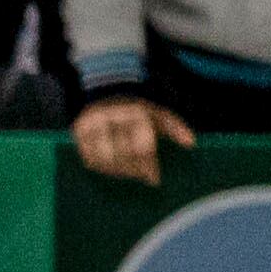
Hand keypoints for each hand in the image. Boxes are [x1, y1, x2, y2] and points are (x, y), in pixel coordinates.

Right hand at [70, 94, 192, 184]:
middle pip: (123, 156)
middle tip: (142, 177)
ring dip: (118, 172)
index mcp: (134, 114)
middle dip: (134, 171)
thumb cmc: (138, 110)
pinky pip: (90, 160)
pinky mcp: (79, 133)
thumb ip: (175, 127)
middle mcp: (112, 119)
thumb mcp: (158, 114)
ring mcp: (93, 126)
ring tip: (128, 174)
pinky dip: (102, 168)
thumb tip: (191, 143)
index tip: (154, 179)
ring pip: (104, 160)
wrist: (106, 91)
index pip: (141, 147)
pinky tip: (113, 169)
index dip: (148, 166)